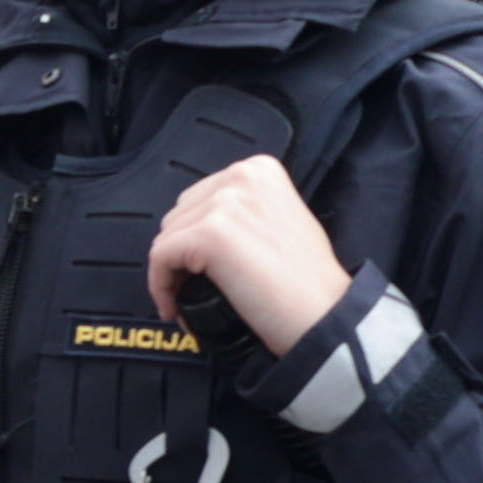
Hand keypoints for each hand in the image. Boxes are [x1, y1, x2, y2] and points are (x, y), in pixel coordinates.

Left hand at [144, 153, 349, 351]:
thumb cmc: (308, 280)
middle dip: (179, 252)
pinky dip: (160, 286)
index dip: (190, 236)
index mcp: (259, 170)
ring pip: (166, 238)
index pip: (199, 199)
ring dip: (169, 272)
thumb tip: (206, 227)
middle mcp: (241, 176)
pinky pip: (160, 258)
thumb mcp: (282, 220)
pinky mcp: (209, 234)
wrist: (323, 312)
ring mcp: (225, 203)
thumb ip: (246, 212)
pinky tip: (174, 307)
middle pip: (179, 216)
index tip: (196, 267)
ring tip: (186, 299)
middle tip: (190, 286)